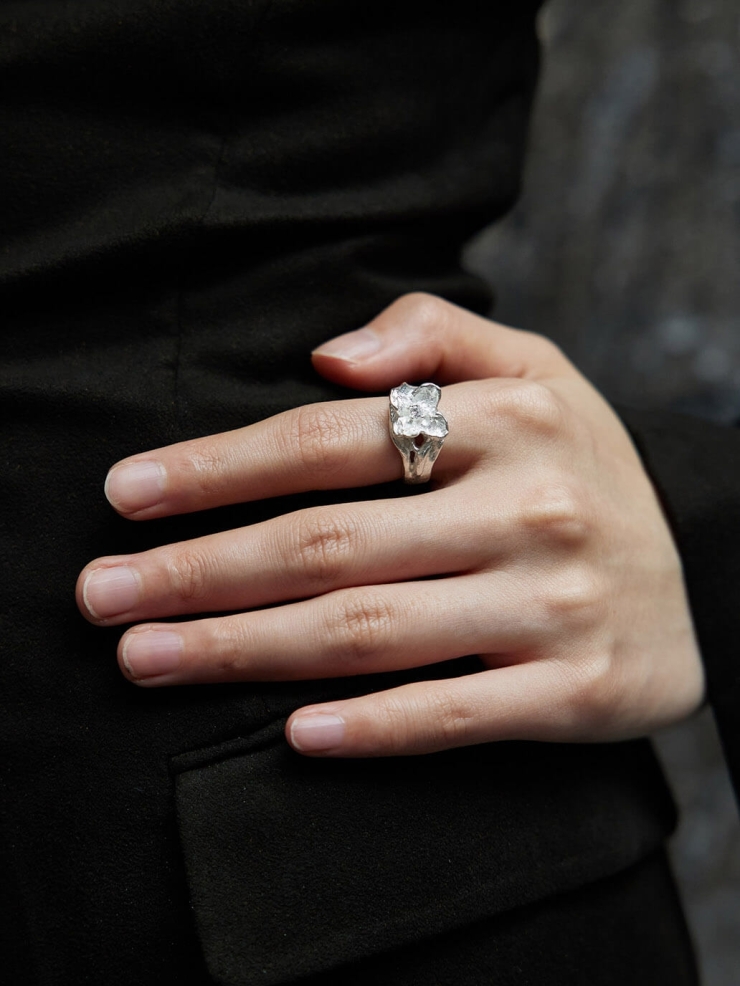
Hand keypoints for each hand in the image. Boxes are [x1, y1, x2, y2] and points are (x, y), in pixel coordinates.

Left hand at [76, 293, 704, 755]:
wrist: (704, 565)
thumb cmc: (583, 465)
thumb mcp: (535, 367)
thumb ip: (433, 333)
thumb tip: (328, 353)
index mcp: (506, 422)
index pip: (331, 439)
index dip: (219, 467)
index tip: (126, 494)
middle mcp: (529, 508)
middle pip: (331, 542)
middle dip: (200, 570)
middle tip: (101, 597)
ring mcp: (553, 605)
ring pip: (371, 631)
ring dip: (245, 648)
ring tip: (147, 658)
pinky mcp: (575, 691)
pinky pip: (456, 715)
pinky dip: (373, 728)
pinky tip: (292, 732)